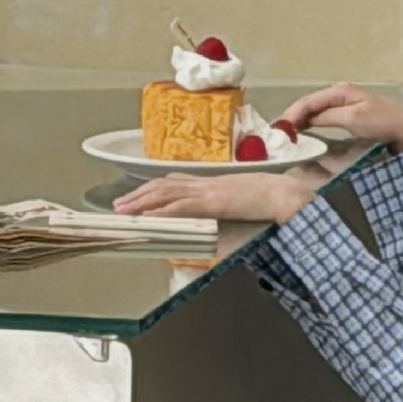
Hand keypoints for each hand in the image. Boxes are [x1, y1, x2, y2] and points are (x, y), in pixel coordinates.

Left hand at [110, 171, 314, 223]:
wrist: (283, 194)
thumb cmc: (269, 199)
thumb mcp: (241, 202)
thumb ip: (224, 208)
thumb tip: (214, 219)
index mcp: (211, 183)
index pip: (174, 182)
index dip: (152, 190)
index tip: (137, 197)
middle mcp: (205, 183)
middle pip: (163, 185)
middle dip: (139, 195)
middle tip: (119, 206)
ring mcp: (208, 190)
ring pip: (165, 193)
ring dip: (142, 202)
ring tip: (125, 211)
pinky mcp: (212, 201)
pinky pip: (181, 206)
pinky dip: (162, 211)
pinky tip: (149, 217)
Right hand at [277, 82, 402, 153]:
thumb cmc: (381, 123)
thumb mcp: (353, 120)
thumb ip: (328, 117)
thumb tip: (307, 120)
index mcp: (340, 91)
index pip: (309, 101)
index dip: (292, 113)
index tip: (280, 128)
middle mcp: (340, 94)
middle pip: (310, 104)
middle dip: (293, 117)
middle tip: (279, 133)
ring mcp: (344, 104)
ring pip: (315, 111)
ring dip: (300, 121)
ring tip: (287, 134)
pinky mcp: (348, 115)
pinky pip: (323, 117)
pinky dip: (311, 124)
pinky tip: (304, 132)